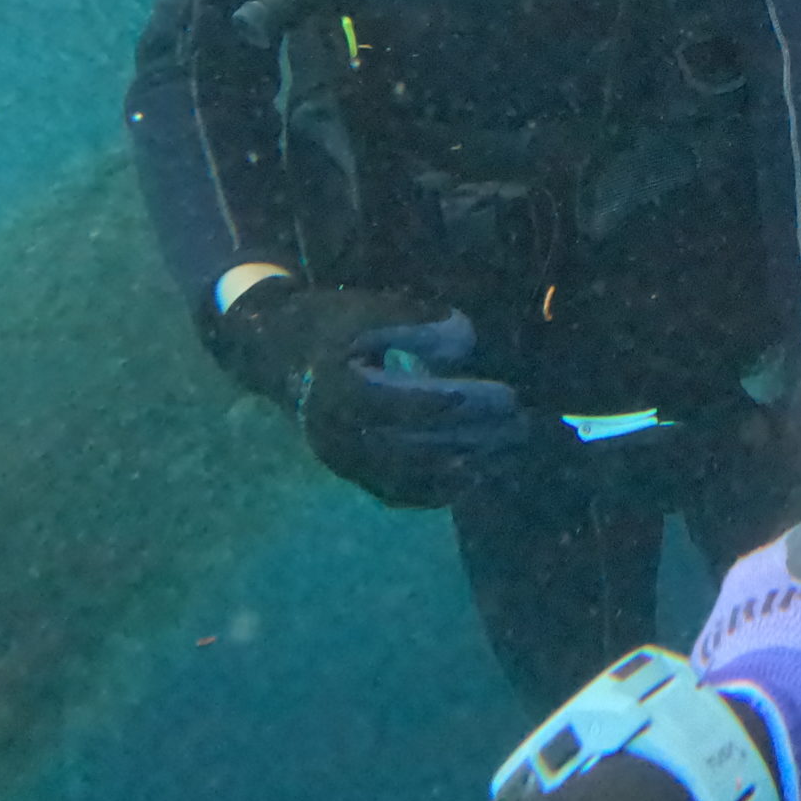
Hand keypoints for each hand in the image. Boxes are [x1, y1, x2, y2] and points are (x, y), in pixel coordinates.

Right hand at [215, 281, 528, 507]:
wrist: (278, 355)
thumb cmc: (331, 325)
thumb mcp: (368, 308)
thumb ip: (417, 321)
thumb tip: (465, 342)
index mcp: (339, 391)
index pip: (409, 405)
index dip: (460, 403)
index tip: (504, 395)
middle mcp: (338, 436)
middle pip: (417, 445)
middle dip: (475, 436)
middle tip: (522, 425)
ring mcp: (342, 462)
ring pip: (410, 476)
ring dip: (464, 467)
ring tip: (510, 451)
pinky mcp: (350, 473)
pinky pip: (395, 492)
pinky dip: (436, 490)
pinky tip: (475, 477)